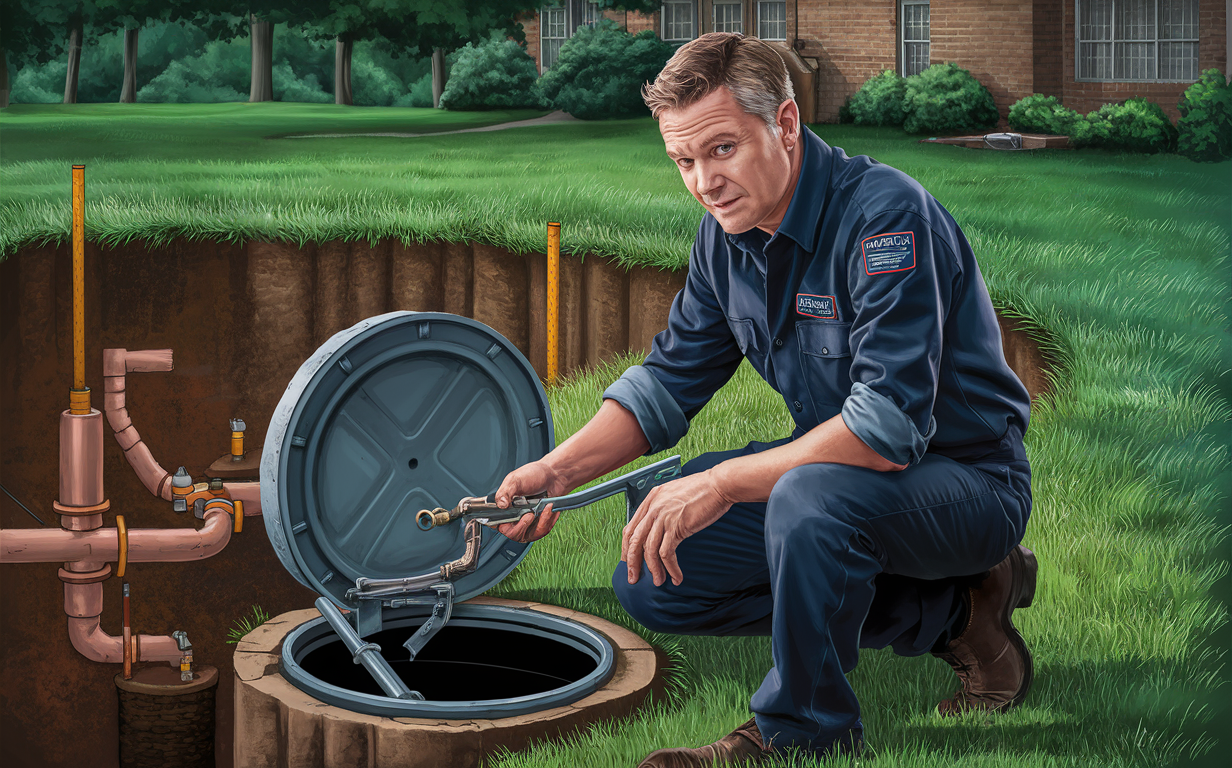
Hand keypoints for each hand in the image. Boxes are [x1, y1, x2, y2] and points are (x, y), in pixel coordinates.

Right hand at [493, 460, 569, 543]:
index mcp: (503, 506)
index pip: (495, 524)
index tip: (512, 520)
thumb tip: (501, 505)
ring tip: (544, 509)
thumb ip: (505, 492)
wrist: (554, 475)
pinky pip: (542, 531)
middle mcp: (514, 516)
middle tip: (529, 514)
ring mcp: (527, 522)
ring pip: (530, 535)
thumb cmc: (533, 475)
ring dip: (539, 523)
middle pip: (513, 534)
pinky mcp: (539, 523)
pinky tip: (549, 509)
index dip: (502, 526)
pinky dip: (548, 521)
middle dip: (523, 526)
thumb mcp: (516, 480)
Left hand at [621, 468, 733, 586]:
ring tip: (658, 581)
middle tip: (634, 578)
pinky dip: (671, 568)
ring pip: (649, 550)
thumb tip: (659, 527)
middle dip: (632, 563)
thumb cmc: (703, 490)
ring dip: (653, 569)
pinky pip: (667, 553)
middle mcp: (654, 508)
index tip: (628, 561)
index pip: (630, 527)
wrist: (718, 485)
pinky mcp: (677, 527)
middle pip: (634, 540)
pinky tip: (676, 577)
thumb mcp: (674, 494)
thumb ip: (663, 507)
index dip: (627, 547)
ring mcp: (664, 517)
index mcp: (651, 499)